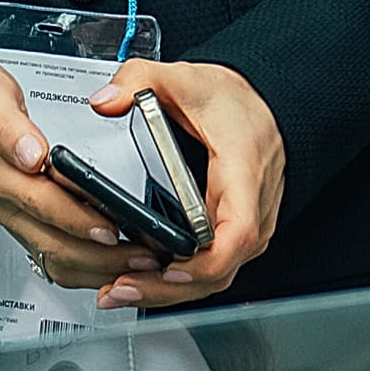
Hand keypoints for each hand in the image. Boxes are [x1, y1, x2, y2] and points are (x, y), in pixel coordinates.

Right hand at [0, 56, 152, 293]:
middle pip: (56, 245)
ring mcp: (12, 215)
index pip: (44, 205)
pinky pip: (52, 255)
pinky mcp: (20, 219)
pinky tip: (109, 265)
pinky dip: (84, 267)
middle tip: (146, 256)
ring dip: (98, 268)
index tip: (115, 228)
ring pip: (56, 258)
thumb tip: (32, 154)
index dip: (80, 219)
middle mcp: (5, 203)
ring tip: (138, 265)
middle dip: (103, 257)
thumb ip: (9, 125)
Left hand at [88, 62, 281, 311]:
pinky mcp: (230, 236)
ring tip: (116, 290)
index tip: (171, 269)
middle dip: (167, 288)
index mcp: (243, 175)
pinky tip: (138, 281)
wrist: (265, 107)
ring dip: (166, 291)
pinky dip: (174, 281)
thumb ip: (141, 79)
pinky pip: (207, 268)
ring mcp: (244, 229)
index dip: (206, 261)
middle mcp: (251, 212)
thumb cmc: (236, 103)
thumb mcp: (186, 79)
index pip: (238, 233)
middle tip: (118, 288)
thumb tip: (104, 100)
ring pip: (211, 277)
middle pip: (218, 270)